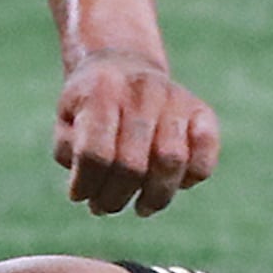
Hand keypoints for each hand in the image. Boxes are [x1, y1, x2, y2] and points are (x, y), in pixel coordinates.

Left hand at [55, 51, 218, 216]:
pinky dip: (192, 178)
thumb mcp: (67, 120)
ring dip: (154, 197)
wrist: (122, 64)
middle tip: (105, 207)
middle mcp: (142, 90)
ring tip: (140, 207)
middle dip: (116, 197)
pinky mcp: (202, 111)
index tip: (79, 196)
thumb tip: (86, 187)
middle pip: (132, 164)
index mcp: (102, 91)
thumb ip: (70, 152)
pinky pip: (205, 153)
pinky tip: (174, 185)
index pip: (96, 153)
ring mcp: (176, 98)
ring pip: (171, 161)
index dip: (87, 184)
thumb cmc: (91, 104)